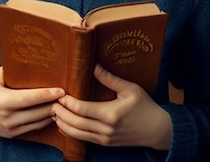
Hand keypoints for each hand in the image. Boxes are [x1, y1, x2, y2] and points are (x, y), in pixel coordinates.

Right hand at [0, 67, 64, 137]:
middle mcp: (8, 117)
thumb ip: (10, 69)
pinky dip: (46, 120)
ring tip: (64, 103)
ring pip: (39, 122)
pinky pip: (35, 128)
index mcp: (2, 101)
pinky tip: (54, 112)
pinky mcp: (14, 135)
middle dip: (54, 103)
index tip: (61, 90)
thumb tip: (28, 55)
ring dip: (53, 113)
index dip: (46, 95)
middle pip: (38, 112)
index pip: (29, 99)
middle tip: (68, 95)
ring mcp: (11, 128)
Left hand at [50, 64, 171, 149]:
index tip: (60, 94)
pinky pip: (83, 139)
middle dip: (60, 113)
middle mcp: (105, 129)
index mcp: (110, 114)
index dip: (67, 102)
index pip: (81, 109)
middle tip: (51, 103)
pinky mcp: (105, 144)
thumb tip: (93, 65)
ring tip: (53, 113)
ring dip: (62, 124)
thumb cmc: (145, 107)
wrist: (158, 130)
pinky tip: (64, 124)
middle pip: (75, 123)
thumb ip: (110, 78)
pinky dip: (71, 132)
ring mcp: (104, 139)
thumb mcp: (130, 89)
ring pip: (76, 134)